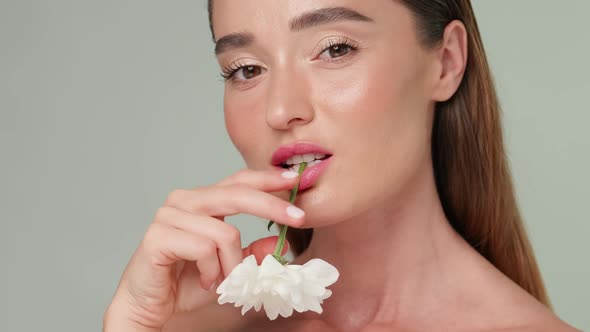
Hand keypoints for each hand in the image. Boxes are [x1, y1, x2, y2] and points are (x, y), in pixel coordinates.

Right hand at [103, 169, 304, 329]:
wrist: (151, 307)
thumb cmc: (186, 283)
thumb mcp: (231, 268)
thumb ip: (254, 253)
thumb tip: (282, 242)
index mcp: (203, 201)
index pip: (239, 181)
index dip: (268, 179)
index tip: (295, 179)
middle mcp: (185, 201)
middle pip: (237, 193)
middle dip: (272, 206)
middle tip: (298, 219)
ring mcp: (169, 215)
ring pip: (225, 232)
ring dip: (233, 264)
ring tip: (224, 280)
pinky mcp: (158, 235)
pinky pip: (203, 249)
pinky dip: (212, 271)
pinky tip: (205, 280)